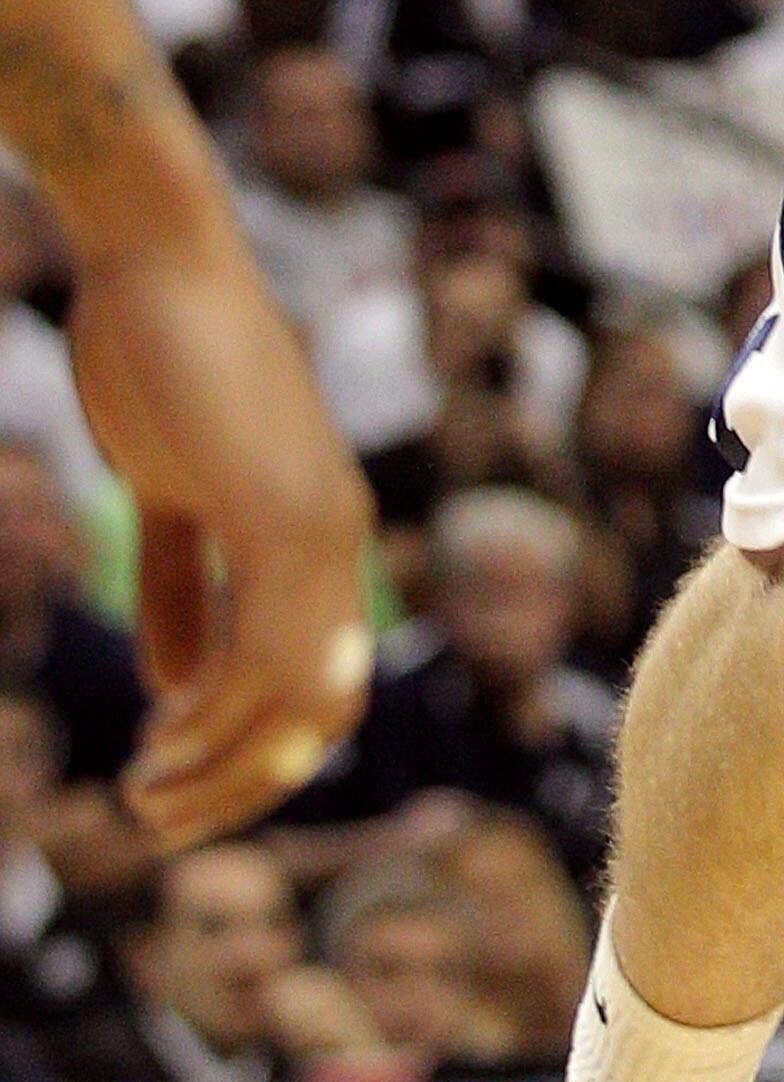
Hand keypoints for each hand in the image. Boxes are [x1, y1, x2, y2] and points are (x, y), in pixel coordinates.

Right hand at [65, 199, 374, 850]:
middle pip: (322, 711)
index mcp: (320, 531)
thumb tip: (176, 685)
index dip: (260, 750)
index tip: (181, 783)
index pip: (321, 680)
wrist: (155, 258)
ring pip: (295, 699)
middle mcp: (339, 537)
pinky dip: (216, 716)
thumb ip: (182, 583)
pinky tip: (159, 739)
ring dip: (220, 767)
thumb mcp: (168, 490)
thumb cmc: (157, 356)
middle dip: (247, 783)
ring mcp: (320, 526)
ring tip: (146, 798)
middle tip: (165, 823)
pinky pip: (266, 652)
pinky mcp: (281, 512)